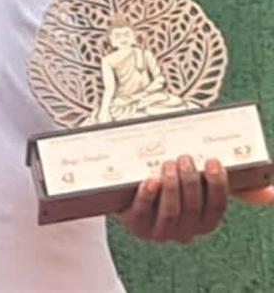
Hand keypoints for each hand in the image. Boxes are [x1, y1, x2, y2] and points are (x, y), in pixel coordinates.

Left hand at [116, 156, 271, 242]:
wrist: (128, 186)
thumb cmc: (172, 183)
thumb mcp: (200, 182)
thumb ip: (232, 186)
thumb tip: (271, 193)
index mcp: (204, 221)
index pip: (216, 207)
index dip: (217, 185)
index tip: (213, 161)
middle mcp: (184, 230)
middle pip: (192, 209)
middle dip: (190, 183)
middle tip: (184, 157)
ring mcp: (158, 230)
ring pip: (170, 213)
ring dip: (171, 187)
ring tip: (168, 163)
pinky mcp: (133, 224)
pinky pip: (141, 212)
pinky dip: (147, 196)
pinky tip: (150, 180)